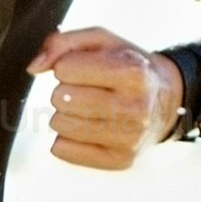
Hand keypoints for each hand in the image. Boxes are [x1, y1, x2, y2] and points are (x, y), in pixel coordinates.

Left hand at [27, 28, 181, 171]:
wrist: (166, 100)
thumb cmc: (129, 68)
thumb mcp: (102, 41)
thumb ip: (62, 43)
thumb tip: (34, 66)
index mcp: (133, 72)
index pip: (65, 69)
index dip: (66, 66)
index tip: (82, 69)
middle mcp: (135, 107)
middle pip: (61, 98)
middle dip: (65, 91)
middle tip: (86, 90)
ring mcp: (129, 137)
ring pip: (60, 125)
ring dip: (66, 114)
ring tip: (90, 108)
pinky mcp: (119, 160)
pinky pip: (63, 149)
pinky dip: (67, 138)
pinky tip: (88, 128)